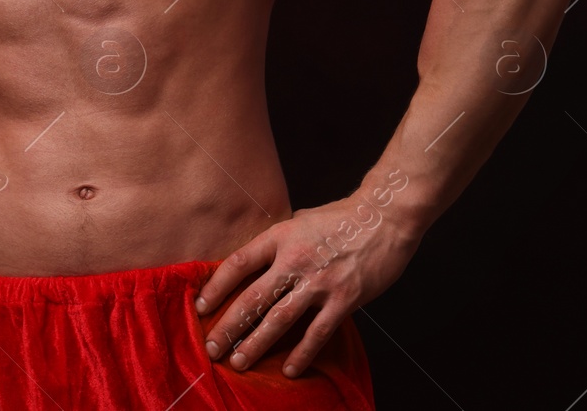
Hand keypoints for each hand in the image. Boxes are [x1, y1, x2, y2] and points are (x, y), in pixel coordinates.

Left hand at [194, 197, 420, 377]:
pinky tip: (289, 369)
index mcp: (280, 237)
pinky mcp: (344, 299)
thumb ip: (281, 242)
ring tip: (238, 362)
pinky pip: (317, 333)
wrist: (385, 218)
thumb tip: (260, 260)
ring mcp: (319, 282)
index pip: (239, 264)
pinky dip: (302, 354)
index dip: (217, 287)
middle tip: (212, 348)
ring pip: (279, 319)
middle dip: (229, 326)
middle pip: (253, 298)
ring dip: (256, 344)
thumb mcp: (301, 220)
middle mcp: (295, 260)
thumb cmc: (342, 217)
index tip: (201, 307)